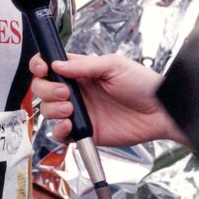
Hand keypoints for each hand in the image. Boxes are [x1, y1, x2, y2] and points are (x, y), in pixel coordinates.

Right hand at [30, 52, 183, 146]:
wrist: (159, 112)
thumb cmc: (142, 84)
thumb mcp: (114, 66)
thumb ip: (84, 66)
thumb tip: (58, 65)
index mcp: (80, 71)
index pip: (49, 65)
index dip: (39, 66)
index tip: (42, 69)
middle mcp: (75, 90)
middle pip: (42, 88)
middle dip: (46, 90)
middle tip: (65, 92)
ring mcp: (78, 111)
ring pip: (47, 110)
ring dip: (52, 109)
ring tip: (69, 108)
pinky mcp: (84, 131)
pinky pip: (60, 134)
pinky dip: (59, 130)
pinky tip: (70, 125)